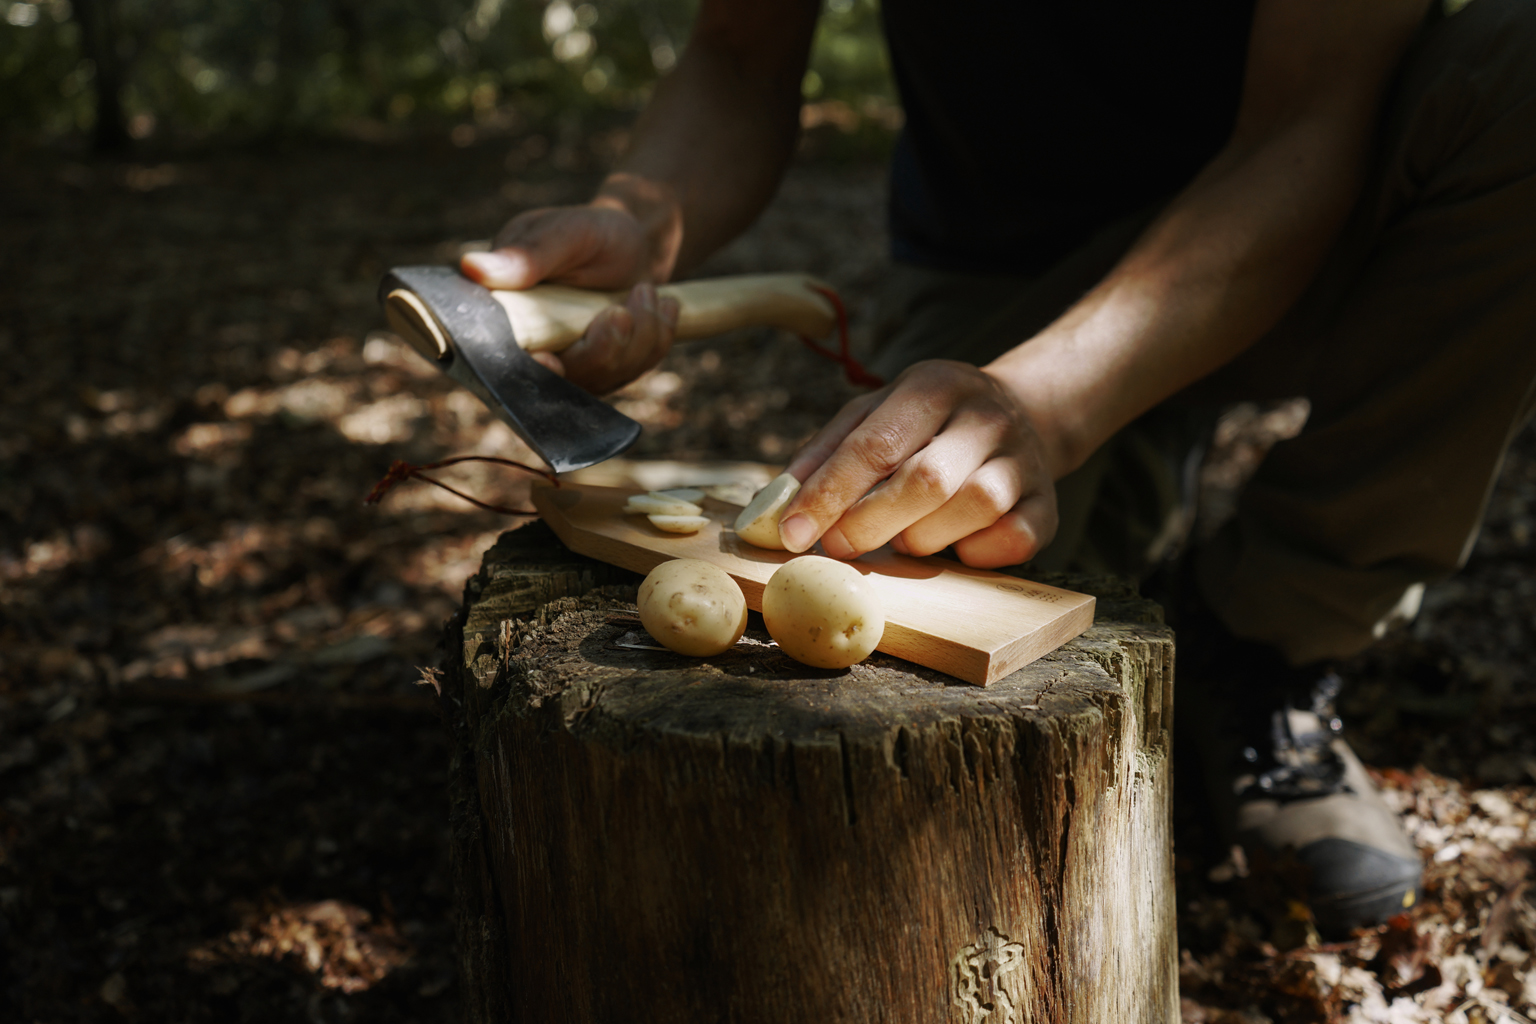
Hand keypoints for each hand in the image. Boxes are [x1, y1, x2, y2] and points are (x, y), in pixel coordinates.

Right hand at [459, 203, 678, 394]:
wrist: (634, 242)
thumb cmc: (590, 231)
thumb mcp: (562, 233)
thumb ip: (527, 256)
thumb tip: (472, 268)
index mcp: (505, 316)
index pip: (503, 361)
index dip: (528, 370)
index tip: (550, 359)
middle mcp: (535, 349)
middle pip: (566, 380)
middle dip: (604, 347)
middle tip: (626, 306)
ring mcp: (573, 366)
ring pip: (606, 376)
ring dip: (639, 334)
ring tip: (646, 290)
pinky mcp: (606, 369)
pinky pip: (636, 369)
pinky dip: (656, 336)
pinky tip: (663, 305)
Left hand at [776, 360, 1058, 569]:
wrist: (1024, 413)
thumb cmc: (926, 425)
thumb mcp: (874, 414)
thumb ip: (824, 454)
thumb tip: (774, 508)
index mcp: (934, 386)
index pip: (875, 444)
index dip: (828, 493)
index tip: (792, 532)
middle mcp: (985, 417)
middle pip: (926, 481)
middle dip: (870, 523)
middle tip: (838, 545)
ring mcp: (1024, 459)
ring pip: (974, 508)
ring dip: (923, 538)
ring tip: (902, 539)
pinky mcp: (1048, 503)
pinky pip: (1014, 539)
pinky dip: (976, 554)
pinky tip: (955, 546)